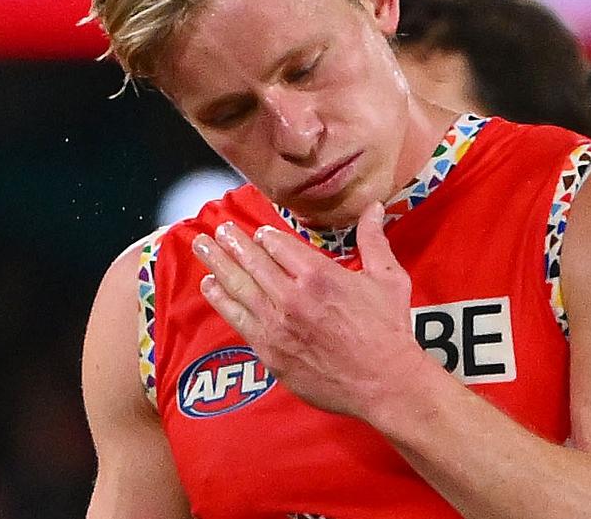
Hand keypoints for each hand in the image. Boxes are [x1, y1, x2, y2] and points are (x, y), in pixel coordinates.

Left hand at [192, 202, 426, 418]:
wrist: (384, 382)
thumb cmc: (388, 330)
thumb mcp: (388, 278)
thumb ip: (373, 239)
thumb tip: (374, 207)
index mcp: (319, 275)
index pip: (279, 245)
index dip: (266, 236)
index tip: (258, 232)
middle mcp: (292, 297)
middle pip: (252, 262)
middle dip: (232, 242)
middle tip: (219, 230)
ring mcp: (277, 326)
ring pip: (239, 288)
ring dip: (217, 264)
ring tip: (201, 247)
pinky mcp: (270, 352)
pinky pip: (237, 320)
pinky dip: (221, 300)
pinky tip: (209, 286)